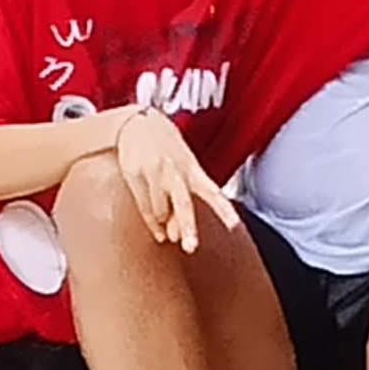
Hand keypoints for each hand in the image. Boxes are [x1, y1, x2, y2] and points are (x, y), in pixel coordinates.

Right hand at [105, 107, 236, 251]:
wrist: (136, 122)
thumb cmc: (164, 147)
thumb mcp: (182, 164)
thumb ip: (183, 195)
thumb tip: (178, 232)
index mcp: (191, 167)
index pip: (212, 191)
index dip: (223, 208)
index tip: (234, 225)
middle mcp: (175, 170)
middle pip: (183, 203)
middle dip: (187, 226)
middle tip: (190, 247)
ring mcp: (154, 172)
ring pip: (161, 210)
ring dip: (166, 224)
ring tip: (169, 233)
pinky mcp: (134, 173)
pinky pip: (144, 206)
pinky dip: (152, 223)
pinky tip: (159, 234)